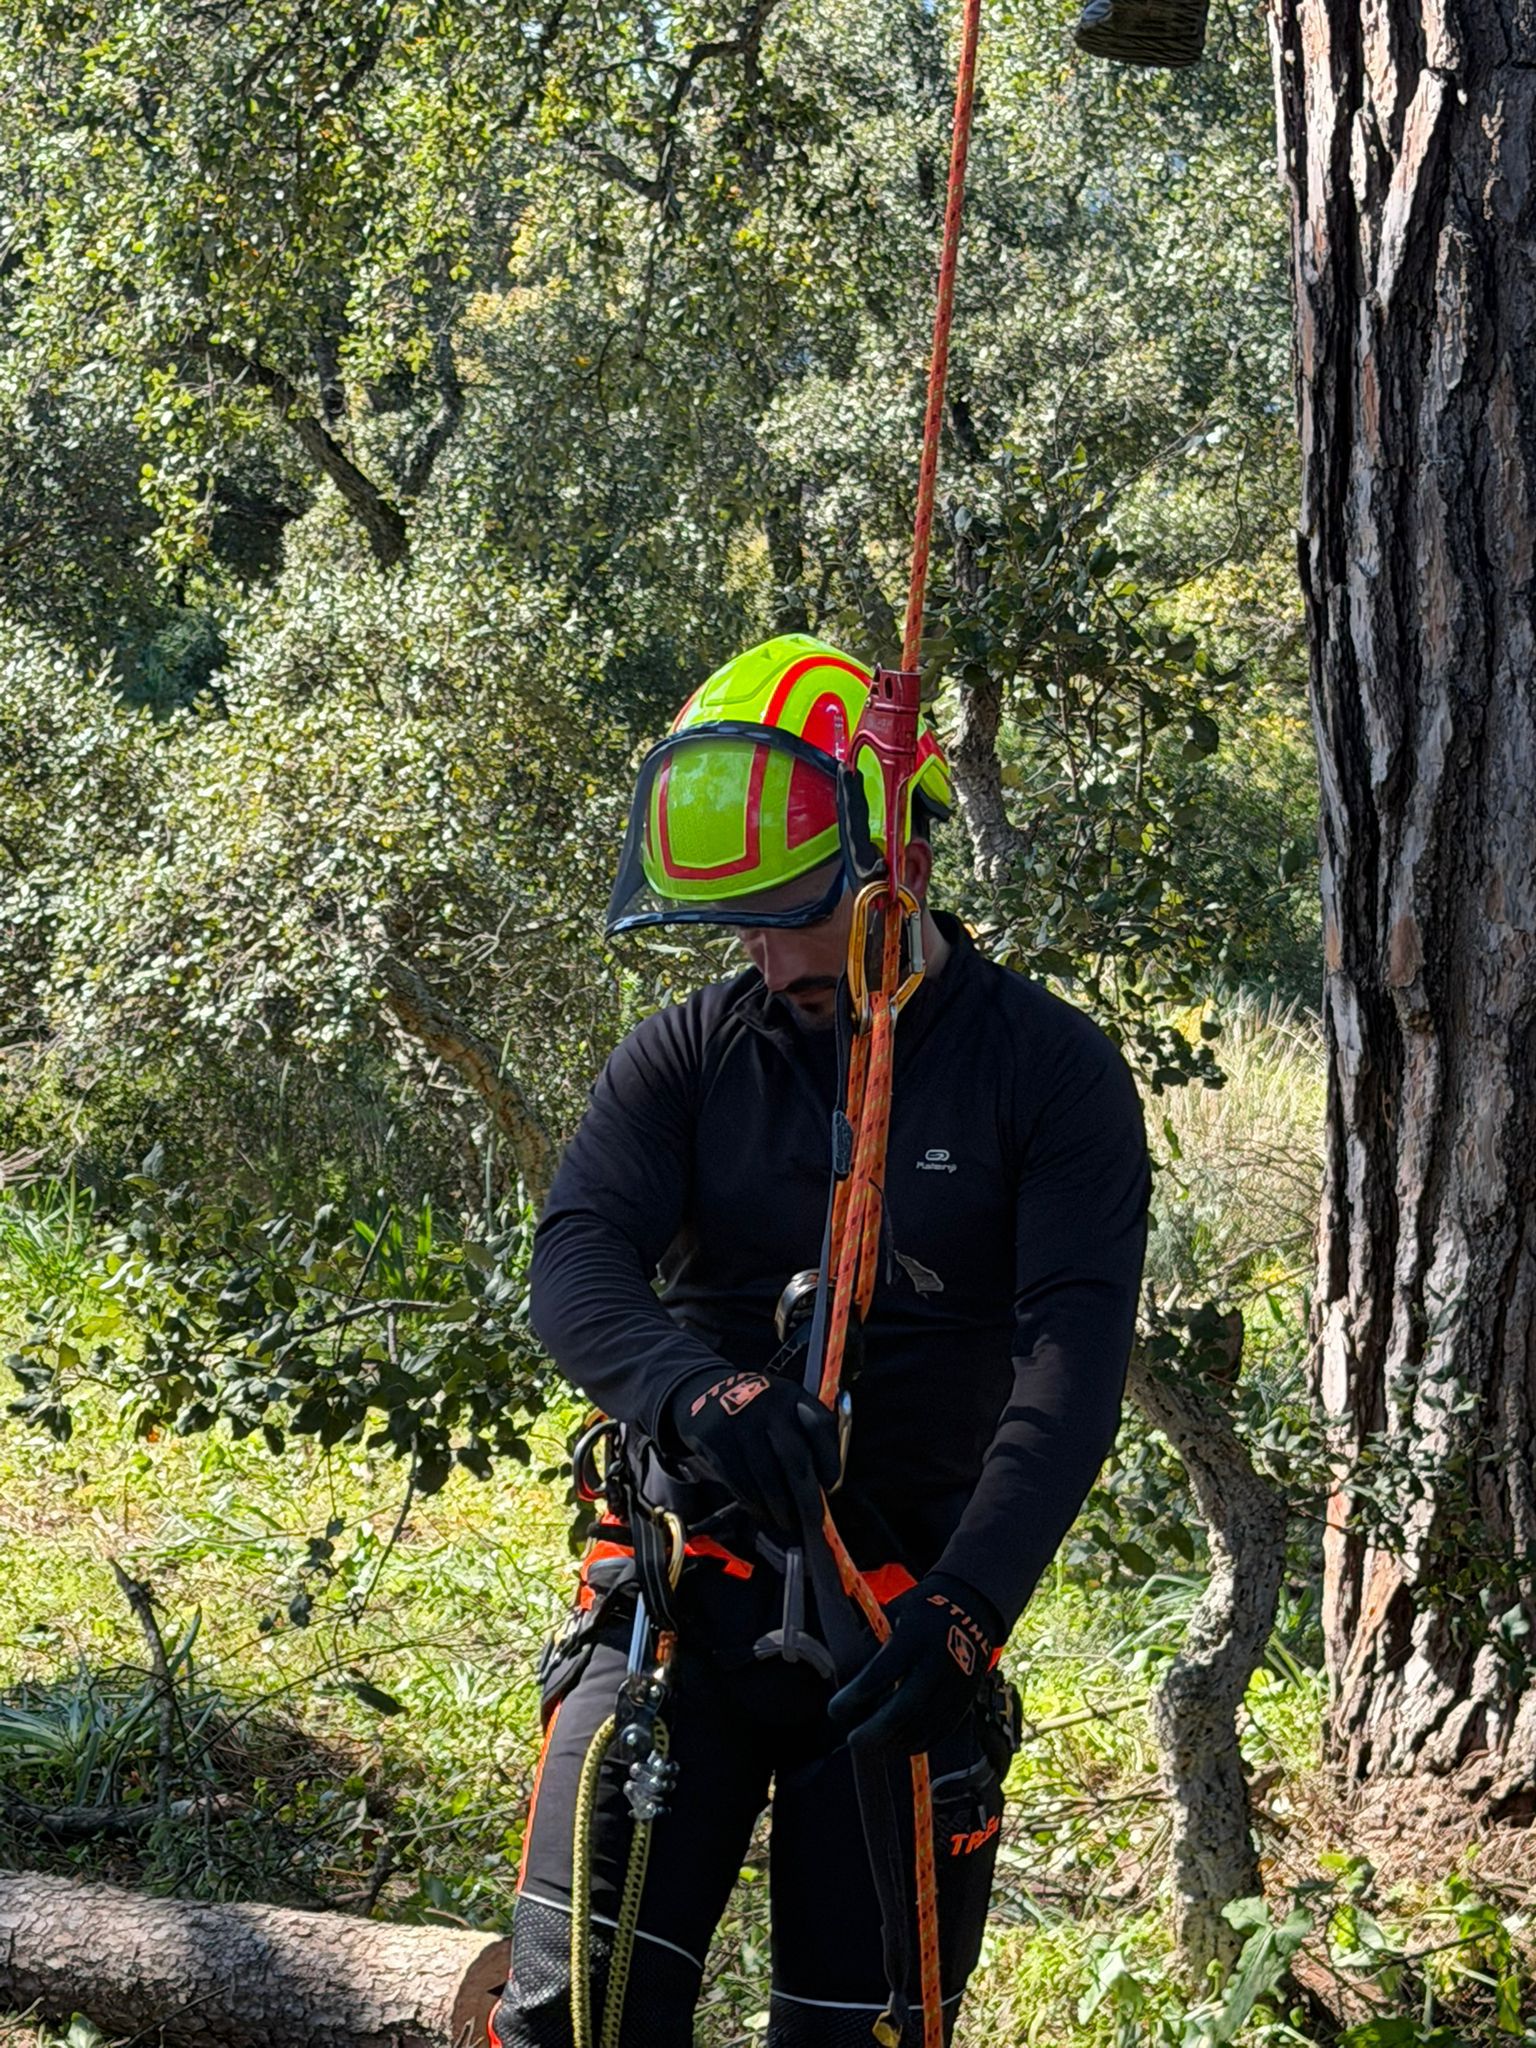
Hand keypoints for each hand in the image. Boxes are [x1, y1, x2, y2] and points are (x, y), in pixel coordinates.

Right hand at [665, 1367, 840, 1533]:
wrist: (704, 1391)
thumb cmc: (758, 1409)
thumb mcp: (786, 1404)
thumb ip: (807, 1433)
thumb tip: (825, 1484)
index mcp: (792, 1396)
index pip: (820, 1425)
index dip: (830, 1458)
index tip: (831, 1486)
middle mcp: (769, 1407)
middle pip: (795, 1459)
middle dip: (806, 1498)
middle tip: (813, 1524)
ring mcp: (740, 1423)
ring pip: (766, 1477)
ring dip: (779, 1508)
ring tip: (787, 1525)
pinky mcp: (716, 1441)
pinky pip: (740, 1481)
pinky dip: (754, 1504)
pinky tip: (762, 1514)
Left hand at [828, 1573, 1002, 1754]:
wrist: (971, 1608)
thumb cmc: (921, 1611)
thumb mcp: (891, 1614)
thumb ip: (870, 1647)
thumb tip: (845, 1684)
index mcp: (915, 1636)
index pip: (881, 1673)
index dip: (855, 1696)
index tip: (834, 1710)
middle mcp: (937, 1663)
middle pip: (905, 1708)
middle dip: (875, 1730)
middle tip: (853, 1740)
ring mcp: (955, 1685)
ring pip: (921, 1726)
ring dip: (892, 1741)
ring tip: (871, 1742)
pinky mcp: (965, 1701)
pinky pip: (939, 1732)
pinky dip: (915, 1743)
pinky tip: (897, 1742)